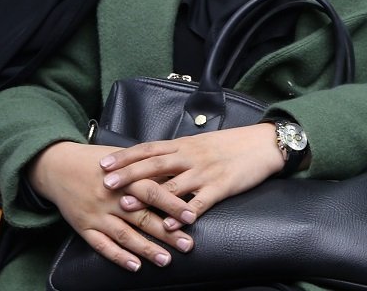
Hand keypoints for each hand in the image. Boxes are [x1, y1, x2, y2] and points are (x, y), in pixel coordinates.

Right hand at [27, 141, 193, 272]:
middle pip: (142, 217)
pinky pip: (102, 245)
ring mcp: (97, 214)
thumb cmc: (98, 162)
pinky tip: (134, 265)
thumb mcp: (124, 160)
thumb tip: (177, 177)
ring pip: (125, 235)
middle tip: (187, 244)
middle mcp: (111, 198)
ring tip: (166, 260)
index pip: (152, 191)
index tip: (191, 215)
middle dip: (167, 232)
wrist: (58, 166)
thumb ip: (147, 170)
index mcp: (124, 178)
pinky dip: (119, 257)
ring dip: (147, 249)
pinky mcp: (84, 227)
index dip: (172, 204)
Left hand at [99, 123, 284, 229]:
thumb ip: (178, 152)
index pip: (149, 148)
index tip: (104, 163)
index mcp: (185, 145)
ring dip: (149, 196)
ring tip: (128, 205)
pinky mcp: (221, 187)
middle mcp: (191, 157)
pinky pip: (200, 202)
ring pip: (173, 184)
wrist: (263, 144)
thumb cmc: (230, 145)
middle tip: (106, 183)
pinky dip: (185, 213)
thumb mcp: (201, 143)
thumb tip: (152, 161)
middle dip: (129, 174)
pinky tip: (172, 224)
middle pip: (155, 164)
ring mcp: (205, 172)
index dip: (126, 156)